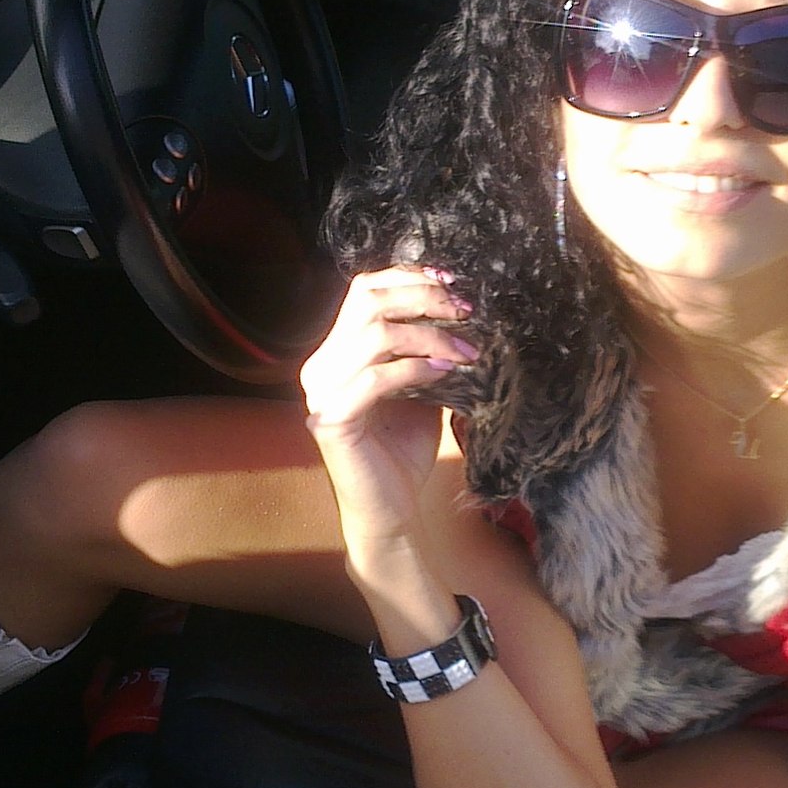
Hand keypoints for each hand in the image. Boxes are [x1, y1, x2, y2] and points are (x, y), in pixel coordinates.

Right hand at [300, 266, 477, 554]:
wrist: (391, 510)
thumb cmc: (403, 451)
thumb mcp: (421, 388)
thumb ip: (427, 350)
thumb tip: (464, 311)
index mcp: (336, 352)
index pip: (364, 290)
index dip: (408, 277)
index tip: (453, 282)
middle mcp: (320, 366)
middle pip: (368, 301)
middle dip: (422, 298)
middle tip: (466, 310)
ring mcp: (321, 393)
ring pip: (375, 336)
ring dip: (429, 336)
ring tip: (467, 349)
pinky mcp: (331, 421)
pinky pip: (376, 380)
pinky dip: (415, 369)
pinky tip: (446, 372)